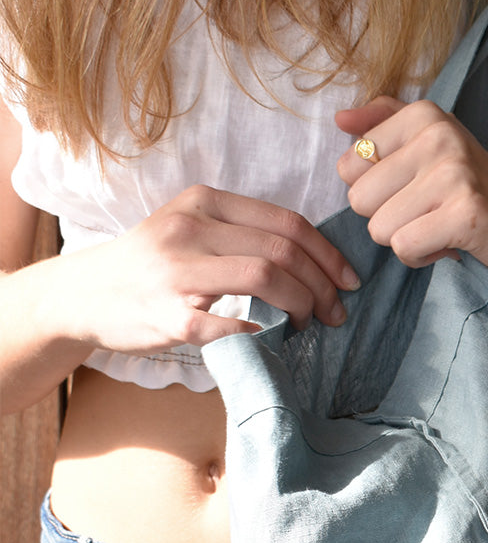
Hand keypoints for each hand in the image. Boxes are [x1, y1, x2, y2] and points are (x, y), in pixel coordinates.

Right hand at [61, 185, 359, 354]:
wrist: (83, 294)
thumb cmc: (153, 264)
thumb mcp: (192, 228)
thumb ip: (243, 233)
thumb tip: (317, 261)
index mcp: (204, 203)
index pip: (287, 223)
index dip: (328, 255)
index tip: (349, 281)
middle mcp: (189, 229)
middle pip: (283, 252)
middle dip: (322, 286)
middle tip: (334, 312)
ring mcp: (176, 272)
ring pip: (265, 277)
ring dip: (300, 306)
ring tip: (306, 323)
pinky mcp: (169, 315)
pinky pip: (233, 324)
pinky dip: (263, 334)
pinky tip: (271, 339)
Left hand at [336, 98, 487, 283]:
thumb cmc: (472, 188)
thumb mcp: (431, 143)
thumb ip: (383, 124)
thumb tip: (340, 121)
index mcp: (422, 116)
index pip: (349, 167)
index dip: (376, 191)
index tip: (414, 191)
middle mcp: (438, 137)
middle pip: (360, 199)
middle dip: (387, 218)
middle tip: (427, 214)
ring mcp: (454, 174)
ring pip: (380, 228)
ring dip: (406, 240)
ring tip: (438, 228)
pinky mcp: (466, 213)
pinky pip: (405, 248)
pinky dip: (421, 257)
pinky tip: (447, 244)